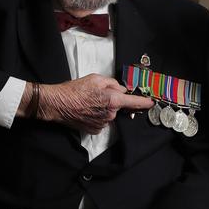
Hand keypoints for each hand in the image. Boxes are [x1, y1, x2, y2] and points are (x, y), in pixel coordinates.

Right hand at [38, 74, 153, 133]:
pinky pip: (102, 121)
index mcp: (113, 100)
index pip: (134, 102)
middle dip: (113, 101)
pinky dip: (97, 116)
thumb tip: (121, 89)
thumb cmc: (74, 90)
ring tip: (89, 102)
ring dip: (104, 108)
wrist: (57, 104)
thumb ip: (113, 83)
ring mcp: (102, 124)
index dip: (145, 102)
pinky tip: (86, 110)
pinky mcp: (95, 130)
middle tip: (98, 95)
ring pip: (110, 114)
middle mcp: (110, 114)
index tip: (151, 103)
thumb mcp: (96, 79)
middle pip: (119, 107)